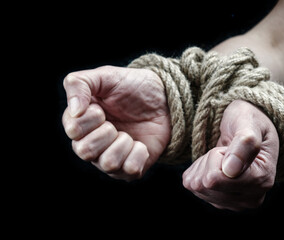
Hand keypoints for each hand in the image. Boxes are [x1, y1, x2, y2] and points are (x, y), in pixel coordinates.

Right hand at [62, 66, 170, 180]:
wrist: (163, 98)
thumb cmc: (131, 86)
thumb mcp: (105, 75)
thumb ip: (79, 84)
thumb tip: (75, 110)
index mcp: (79, 123)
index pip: (73, 130)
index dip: (92, 118)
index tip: (102, 108)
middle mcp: (90, 145)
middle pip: (85, 151)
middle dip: (106, 132)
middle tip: (115, 123)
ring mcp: (109, 159)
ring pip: (108, 164)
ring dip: (123, 144)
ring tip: (129, 134)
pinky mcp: (129, 168)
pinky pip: (130, 170)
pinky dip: (139, 154)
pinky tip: (140, 143)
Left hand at [182, 100, 278, 210]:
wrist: (249, 127)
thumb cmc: (250, 121)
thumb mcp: (249, 123)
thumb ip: (244, 143)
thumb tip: (230, 171)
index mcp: (262, 180)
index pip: (216, 178)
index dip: (216, 155)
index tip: (232, 145)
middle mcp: (251, 199)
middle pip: (205, 185)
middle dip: (209, 161)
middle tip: (227, 149)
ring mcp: (235, 204)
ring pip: (197, 187)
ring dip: (204, 165)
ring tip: (223, 155)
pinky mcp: (220, 203)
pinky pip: (193, 187)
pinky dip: (200, 171)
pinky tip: (216, 164)